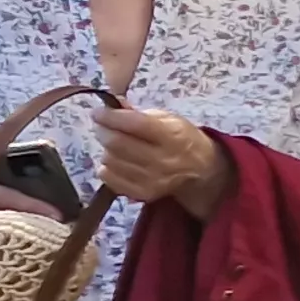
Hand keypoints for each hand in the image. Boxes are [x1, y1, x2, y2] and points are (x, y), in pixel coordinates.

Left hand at [92, 106, 230, 215]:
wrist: (201, 170)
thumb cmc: (181, 138)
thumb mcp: (168, 119)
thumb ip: (138, 114)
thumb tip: (111, 106)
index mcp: (172, 136)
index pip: (134, 124)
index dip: (110, 117)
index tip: (98, 112)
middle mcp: (162, 160)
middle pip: (117, 143)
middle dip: (103, 131)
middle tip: (102, 126)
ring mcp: (152, 180)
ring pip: (110, 160)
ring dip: (107, 149)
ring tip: (115, 145)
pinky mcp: (142, 193)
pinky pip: (109, 178)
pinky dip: (107, 167)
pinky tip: (117, 162)